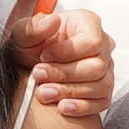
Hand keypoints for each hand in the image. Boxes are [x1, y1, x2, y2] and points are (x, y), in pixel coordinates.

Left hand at [21, 4, 112, 124]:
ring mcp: (106, 70)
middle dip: (65, 74)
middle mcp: (103, 46)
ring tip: (44, 93)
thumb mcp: (23, 34)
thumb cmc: (30, 46)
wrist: (28, 68)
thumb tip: (52, 21)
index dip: (67, 52)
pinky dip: (82, 107)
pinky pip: (103, 102)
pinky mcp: (103, 91)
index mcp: (88, 24)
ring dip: (70, 92)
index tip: (42, 56)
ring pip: (101, 85)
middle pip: (97, 66)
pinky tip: (62, 106)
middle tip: (39, 75)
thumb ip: (33, 28)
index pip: (92, 42)